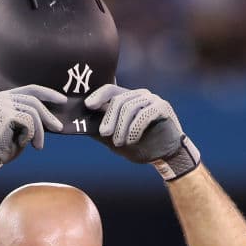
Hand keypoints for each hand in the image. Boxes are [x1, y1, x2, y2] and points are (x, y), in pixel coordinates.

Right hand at [0, 85, 66, 182]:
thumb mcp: (18, 128)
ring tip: (38, 145)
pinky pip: (29, 122)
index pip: (31, 89)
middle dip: (48, 116)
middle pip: (34, 100)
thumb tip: (52, 118)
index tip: (62, 100)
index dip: (48, 93)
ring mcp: (3, 104)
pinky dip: (31, 135)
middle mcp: (2, 98)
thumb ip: (29, 118)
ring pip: (33, 112)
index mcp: (4, 98)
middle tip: (58, 128)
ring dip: (39, 131)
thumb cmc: (1, 147)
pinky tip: (24, 144)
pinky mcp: (6, 114)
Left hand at [84, 85, 200, 179]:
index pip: (110, 90)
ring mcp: (152, 99)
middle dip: (109, 118)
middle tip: (105, 133)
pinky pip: (145, 114)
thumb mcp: (115, 141)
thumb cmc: (140, 146)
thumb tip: (82, 126)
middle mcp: (139, 95)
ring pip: (130, 107)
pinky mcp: (162, 107)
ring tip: (119, 142)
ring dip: (122, 127)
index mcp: (127, 99)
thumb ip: (102, 132)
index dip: (98, 95)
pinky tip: (132, 140)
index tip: (88, 105)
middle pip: (118, 100)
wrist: (164, 156)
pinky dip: (136, 128)